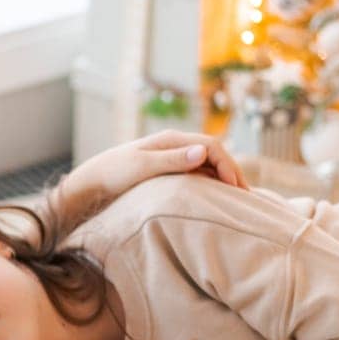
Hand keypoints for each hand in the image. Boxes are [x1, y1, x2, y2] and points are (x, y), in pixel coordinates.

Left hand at [70, 130, 248, 201]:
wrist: (92, 181)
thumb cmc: (113, 173)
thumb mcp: (142, 167)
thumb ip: (172, 160)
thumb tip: (203, 152)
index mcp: (172, 140)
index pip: (212, 146)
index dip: (228, 165)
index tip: (236, 189)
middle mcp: (175, 145)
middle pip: (214, 154)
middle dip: (232, 172)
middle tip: (246, 197)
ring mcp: (172, 157)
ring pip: (208, 163)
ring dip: (224, 178)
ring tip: (237, 199)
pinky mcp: (168, 170)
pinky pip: (198, 173)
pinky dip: (212, 183)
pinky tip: (217, 198)